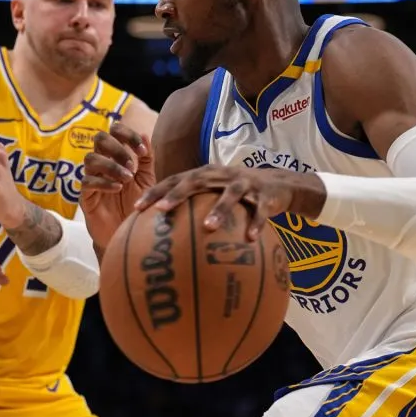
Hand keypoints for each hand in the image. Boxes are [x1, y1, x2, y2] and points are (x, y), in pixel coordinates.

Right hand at [79, 122, 154, 250]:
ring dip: (111, 165)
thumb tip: (144, 134)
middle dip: (117, 147)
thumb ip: (146, 159)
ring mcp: (92, 179)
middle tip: (132, 166)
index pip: (114, 131)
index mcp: (116, 156)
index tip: (142, 151)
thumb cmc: (136, 204)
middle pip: (99, 138)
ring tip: (127, 178)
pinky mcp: (85, 197)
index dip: (127, 134)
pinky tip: (118, 188)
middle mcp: (102, 164)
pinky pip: (87, 182)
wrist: (127, 234)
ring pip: (90, 158)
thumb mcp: (147, 180)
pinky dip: (104, 183)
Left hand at [135, 165, 322, 239]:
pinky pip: (260, 211)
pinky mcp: (266, 195)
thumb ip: (193, 211)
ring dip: (219, 210)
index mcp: (205, 175)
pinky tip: (250, 240)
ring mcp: (245, 183)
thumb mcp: (215, 197)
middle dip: (177, 194)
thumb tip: (164, 241)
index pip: (175, 180)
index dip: (155, 192)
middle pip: (196, 180)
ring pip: (230, 195)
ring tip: (208, 228)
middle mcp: (222, 175)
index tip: (136, 208)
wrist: (279, 185)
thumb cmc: (238, 196)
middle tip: (162, 210)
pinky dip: (256, 224)